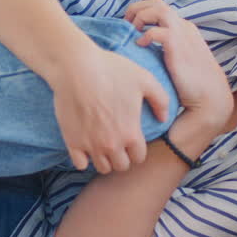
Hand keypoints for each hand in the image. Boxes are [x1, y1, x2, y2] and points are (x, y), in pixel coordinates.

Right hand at [47, 46, 170, 173]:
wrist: (76, 68)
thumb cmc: (112, 70)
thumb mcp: (145, 79)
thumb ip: (160, 100)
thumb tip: (163, 118)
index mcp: (131, 133)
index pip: (139, 158)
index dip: (137, 151)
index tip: (132, 141)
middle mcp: (112, 145)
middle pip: (121, 166)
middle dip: (122, 157)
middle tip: (117, 144)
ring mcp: (91, 145)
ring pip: (102, 168)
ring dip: (104, 159)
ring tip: (102, 145)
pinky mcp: (72, 142)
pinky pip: (80, 164)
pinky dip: (84, 159)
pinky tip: (85, 145)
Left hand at [126, 0, 232, 125]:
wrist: (210, 97)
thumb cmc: (192, 83)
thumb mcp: (178, 59)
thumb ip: (165, 50)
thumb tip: (142, 49)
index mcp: (184, 28)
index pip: (160, 8)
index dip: (142, 12)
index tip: (129, 26)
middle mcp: (183, 26)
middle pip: (156, 3)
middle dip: (137, 9)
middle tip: (125, 25)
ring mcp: (182, 34)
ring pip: (157, 9)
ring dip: (140, 16)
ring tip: (131, 31)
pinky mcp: (177, 46)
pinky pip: (156, 31)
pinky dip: (145, 36)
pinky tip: (140, 46)